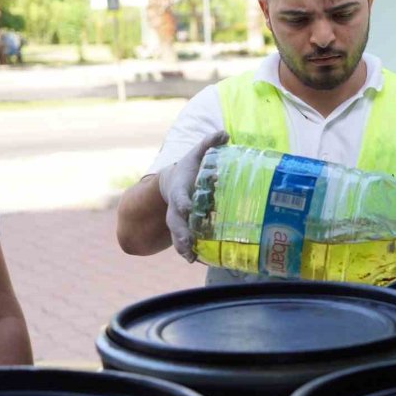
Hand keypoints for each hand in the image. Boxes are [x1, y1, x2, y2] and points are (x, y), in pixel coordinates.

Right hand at [158, 132, 228, 261]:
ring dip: (183, 247)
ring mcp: (178, 221)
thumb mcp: (196, 154)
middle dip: (180, 233)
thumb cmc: (188, 168)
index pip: (179, 197)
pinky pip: (186, 243)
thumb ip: (208, 144)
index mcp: (179, 190)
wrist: (170, 183)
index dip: (182, 202)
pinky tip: (202, 261)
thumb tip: (224, 133)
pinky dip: (192, 252)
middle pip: (175, 223)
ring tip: (191, 258)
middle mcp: (176, 208)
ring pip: (177, 236)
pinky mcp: (184, 229)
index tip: (187, 208)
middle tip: (187, 243)